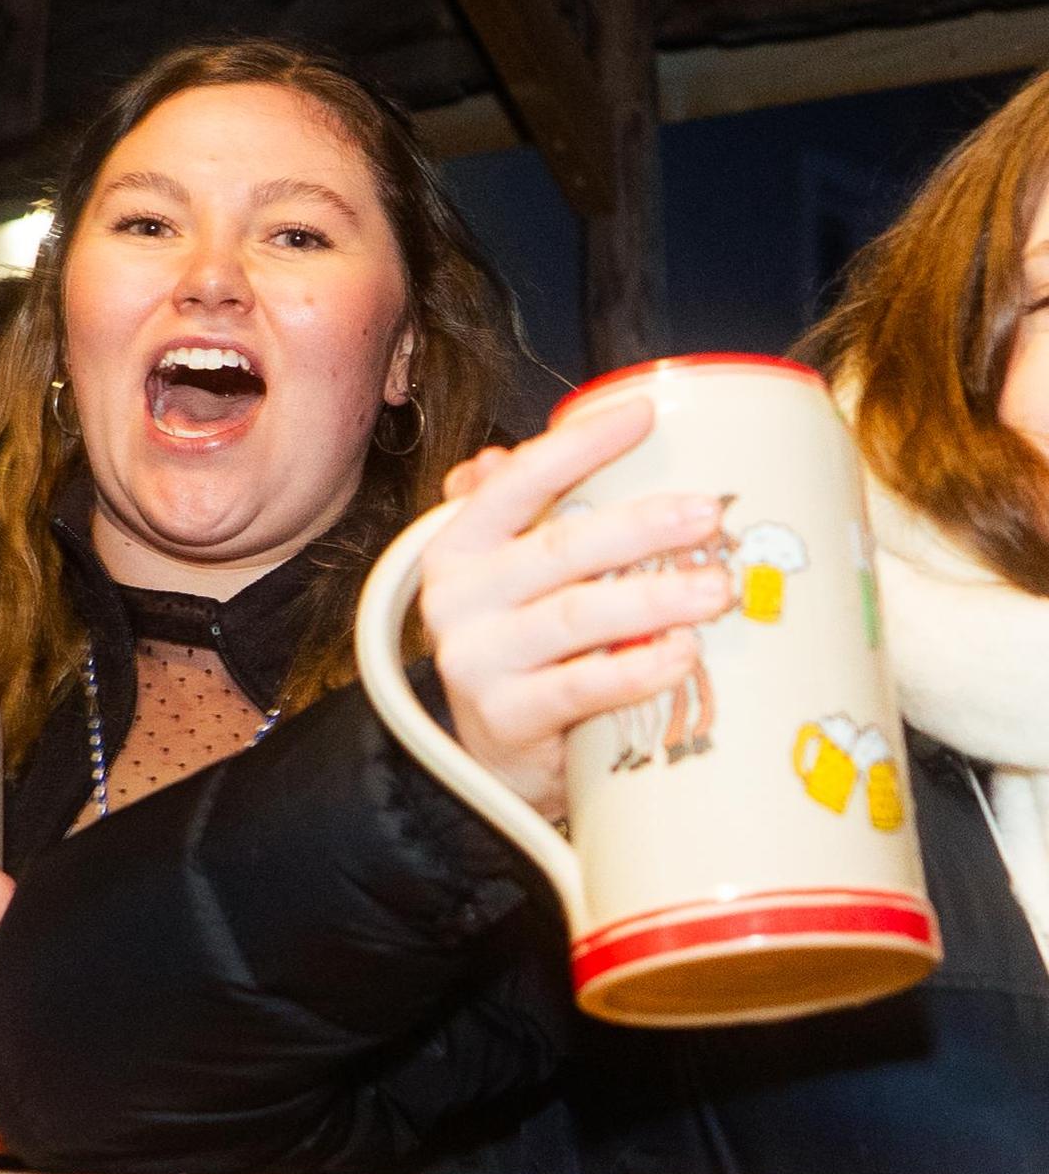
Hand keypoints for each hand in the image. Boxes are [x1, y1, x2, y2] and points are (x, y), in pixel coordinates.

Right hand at [422, 394, 735, 821]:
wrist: (493, 759)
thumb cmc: (520, 650)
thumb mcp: (508, 576)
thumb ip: (513, 515)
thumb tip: (495, 454)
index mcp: (458, 547)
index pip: (517, 482)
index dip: (580, 445)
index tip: (645, 415)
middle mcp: (456, 599)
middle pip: (560, 548)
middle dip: (642, 526)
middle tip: (709, 514)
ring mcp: (476, 661)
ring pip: (577, 615)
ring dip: (656, 597)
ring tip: (717, 588)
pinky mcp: (506, 719)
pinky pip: (582, 686)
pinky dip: (639, 669)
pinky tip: (684, 652)